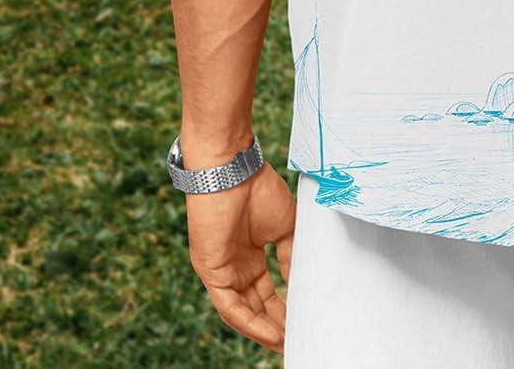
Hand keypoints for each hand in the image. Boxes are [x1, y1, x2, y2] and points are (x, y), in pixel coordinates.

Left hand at [185, 162, 295, 352]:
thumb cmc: (258, 189)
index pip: (266, 292)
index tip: (302, 323)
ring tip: (285, 343)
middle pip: (256, 306)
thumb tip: (302, 282)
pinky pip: (230, 307)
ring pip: (243, 312)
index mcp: (250, 255)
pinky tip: (269, 333)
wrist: (232, 170)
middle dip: (276, 326)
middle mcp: (235, 267)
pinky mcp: (211, 272)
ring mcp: (221, 271)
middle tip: (296, 341)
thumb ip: (290, 256)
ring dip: (264, 331)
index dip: (283, 310)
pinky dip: (250, 323)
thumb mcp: (284, 227)